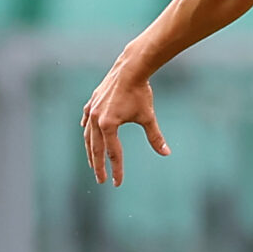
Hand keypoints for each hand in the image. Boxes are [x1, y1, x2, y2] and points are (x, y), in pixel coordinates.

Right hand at [81, 56, 168, 185]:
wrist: (130, 68)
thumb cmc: (140, 93)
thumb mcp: (148, 117)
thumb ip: (155, 137)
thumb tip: (166, 153)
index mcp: (108, 126)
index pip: (113, 154)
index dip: (116, 170)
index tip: (117, 183)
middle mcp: (96, 120)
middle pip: (96, 149)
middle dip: (99, 166)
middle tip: (102, 180)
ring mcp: (92, 110)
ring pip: (88, 136)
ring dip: (90, 151)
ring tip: (93, 163)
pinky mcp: (92, 102)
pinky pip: (86, 119)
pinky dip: (86, 128)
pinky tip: (86, 132)